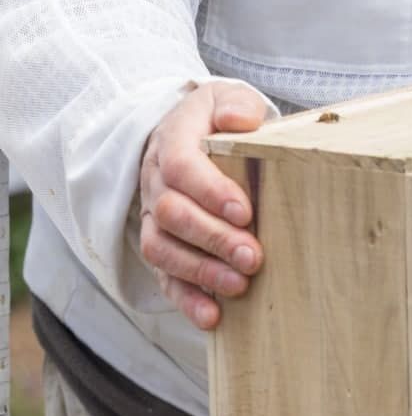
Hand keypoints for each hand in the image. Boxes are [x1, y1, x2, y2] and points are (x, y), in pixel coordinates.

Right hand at [139, 81, 266, 329]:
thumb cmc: (218, 122)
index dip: (211, 191)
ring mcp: (154, 218)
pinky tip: (213, 317)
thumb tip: (241, 121)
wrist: (191, 136)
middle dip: (213, 238)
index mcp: (171, 141)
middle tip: (253, 256)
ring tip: (239, 286)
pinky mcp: (164, 247)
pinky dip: (186, 300)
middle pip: (173, 213)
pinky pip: (165, 277)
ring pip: (162, 249)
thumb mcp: (226, 98)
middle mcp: (156, 182)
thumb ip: (235, 105)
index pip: (181, 165)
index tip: (245, 211)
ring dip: (200, 271)